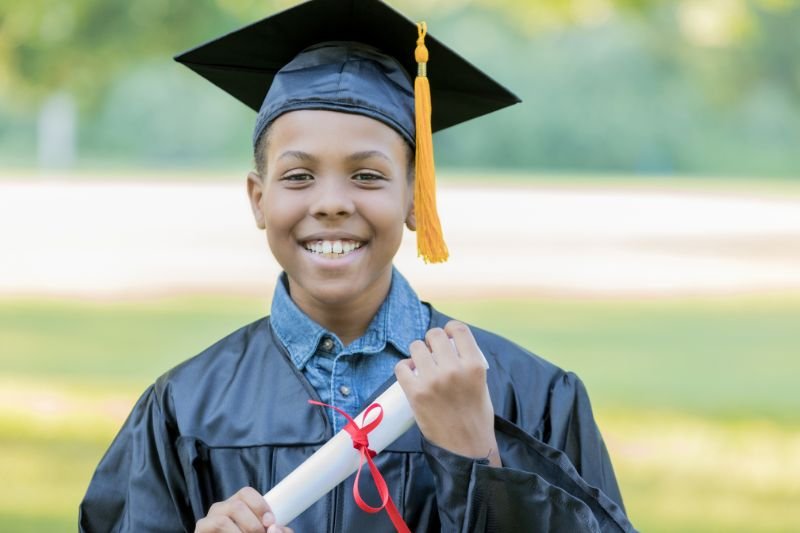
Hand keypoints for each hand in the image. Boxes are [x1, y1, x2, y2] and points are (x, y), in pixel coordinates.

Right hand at [195, 487, 294, 532]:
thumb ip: (277, 532)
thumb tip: (275, 528)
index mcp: (237, 506)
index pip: (246, 493)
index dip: (260, 505)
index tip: (271, 522)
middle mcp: (221, 510)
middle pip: (236, 504)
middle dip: (253, 524)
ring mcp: (207, 521)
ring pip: (223, 519)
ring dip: (242, 531)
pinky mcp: (199, 531)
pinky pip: (213, 526)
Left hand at [395, 321, 500, 466]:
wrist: (467, 449)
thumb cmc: (476, 417)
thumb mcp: (482, 384)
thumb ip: (468, 363)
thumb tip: (449, 346)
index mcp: (474, 365)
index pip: (458, 329)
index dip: (449, 329)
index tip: (446, 336)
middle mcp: (454, 369)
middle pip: (434, 335)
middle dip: (431, 341)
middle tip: (432, 353)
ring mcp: (433, 381)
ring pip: (416, 347)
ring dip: (417, 353)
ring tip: (421, 365)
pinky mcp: (416, 393)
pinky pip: (401, 367)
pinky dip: (405, 368)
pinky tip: (411, 375)